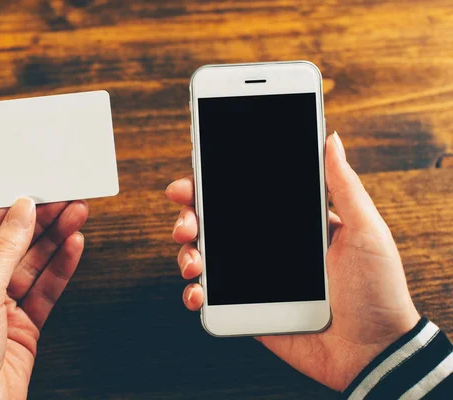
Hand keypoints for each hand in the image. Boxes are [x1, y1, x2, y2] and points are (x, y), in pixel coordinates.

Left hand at [0, 198, 87, 399]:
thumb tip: (21, 210)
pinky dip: (61, 268)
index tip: (36, 192)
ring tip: (78, 215)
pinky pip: (45, 289)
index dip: (10, 210)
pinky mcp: (23, 324)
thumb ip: (4, 250)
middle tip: (66, 200)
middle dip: (40, 223)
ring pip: (32, 265)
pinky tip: (74, 247)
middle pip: (11, 245)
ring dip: (55, 240)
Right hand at [166, 132, 419, 391]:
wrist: (374, 350)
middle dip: (189, 214)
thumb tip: (331, 140)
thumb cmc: (377, 289)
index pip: (244, 195)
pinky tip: (197, 291)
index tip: (194, 176)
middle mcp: (265, 247)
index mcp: (289, 223)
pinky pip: (210, 297)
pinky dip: (194, 292)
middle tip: (187, 220)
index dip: (214, 184)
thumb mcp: (365, 230)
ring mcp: (252, 279)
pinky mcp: (246, 308)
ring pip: (205, 255)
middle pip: (214, 221)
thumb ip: (343, 186)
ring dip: (187, 252)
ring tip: (194, 260)